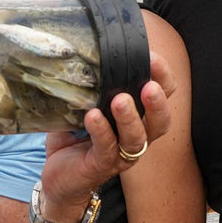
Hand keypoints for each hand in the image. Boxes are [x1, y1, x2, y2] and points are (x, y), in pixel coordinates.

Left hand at [36, 51, 175, 220]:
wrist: (58, 176)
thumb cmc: (77, 135)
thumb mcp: (86, 102)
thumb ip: (92, 82)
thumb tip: (83, 46)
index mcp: (139, 117)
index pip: (163, 95)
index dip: (163, 77)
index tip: (152, 57)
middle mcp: (137, 137)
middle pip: (161, 122)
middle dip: (158, 103)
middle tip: (149, 86)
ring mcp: (120, 155)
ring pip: (137, 139)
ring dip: (130, 118)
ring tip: (120, 100)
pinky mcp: (100, 166)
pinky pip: (106, 149)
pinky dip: (101, 131)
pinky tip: (93, 116)